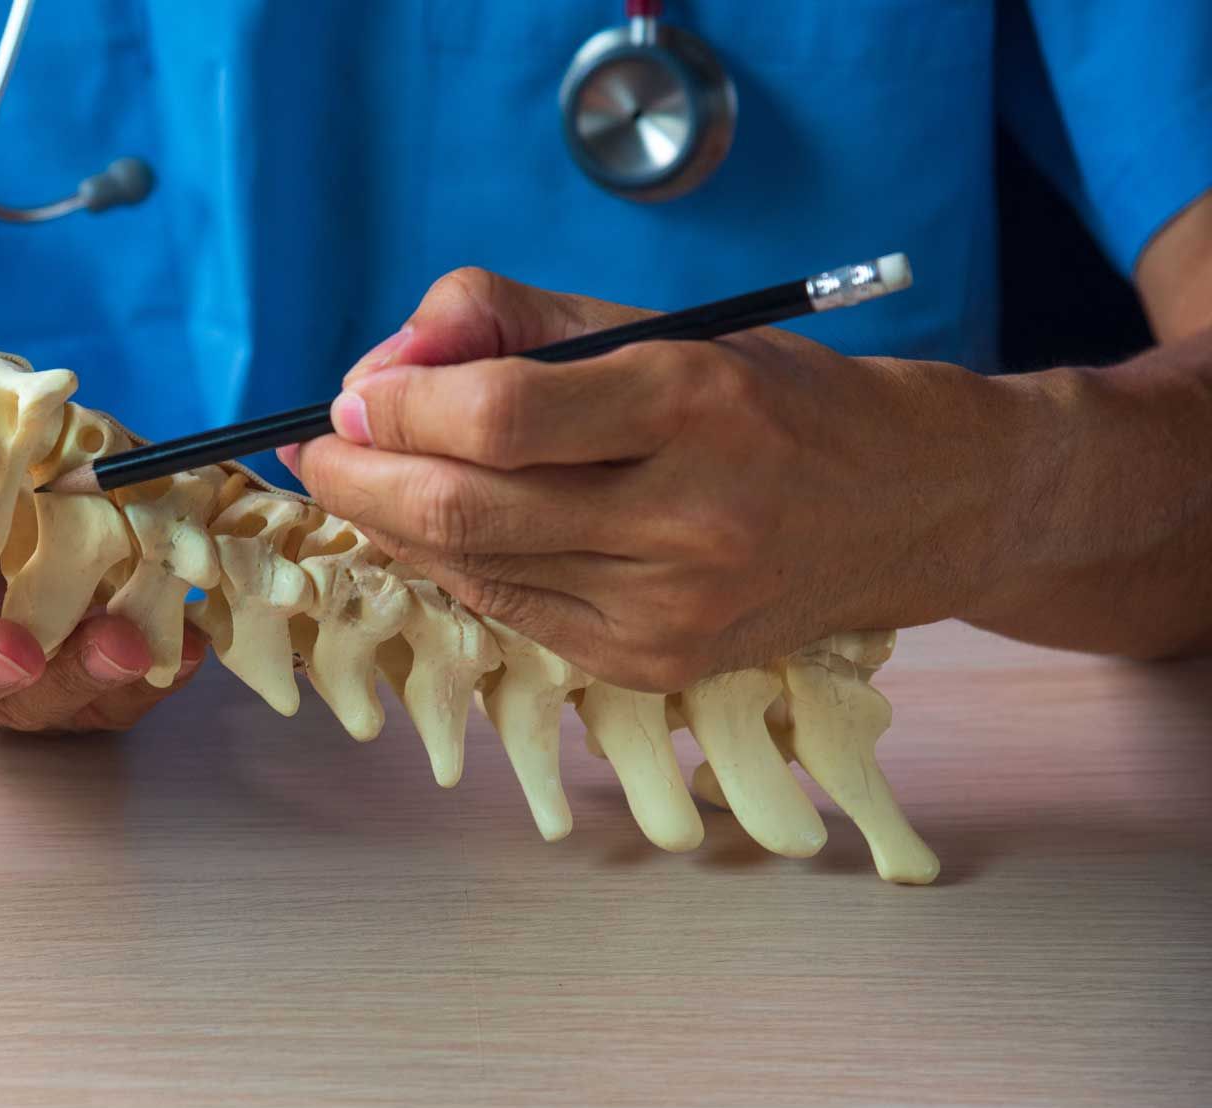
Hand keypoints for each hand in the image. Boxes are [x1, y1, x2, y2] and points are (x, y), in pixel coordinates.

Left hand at [285, 269, 1013, 689]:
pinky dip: (456, 567)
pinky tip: (440, 530)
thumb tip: (381, 368)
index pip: (501, 415)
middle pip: (466, 509)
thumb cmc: (771, 399)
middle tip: (318, 450)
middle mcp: (690, 516)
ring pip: (475, 570)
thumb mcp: (657, 325)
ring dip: (392, 524)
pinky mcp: (656, 665)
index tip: (353, 394)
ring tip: (366, 479)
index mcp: (697, 402)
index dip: (399, 406)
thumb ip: (510, 321)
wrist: (909, 508)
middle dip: (361, 479)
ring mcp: (672, 609)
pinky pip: (512, 612)